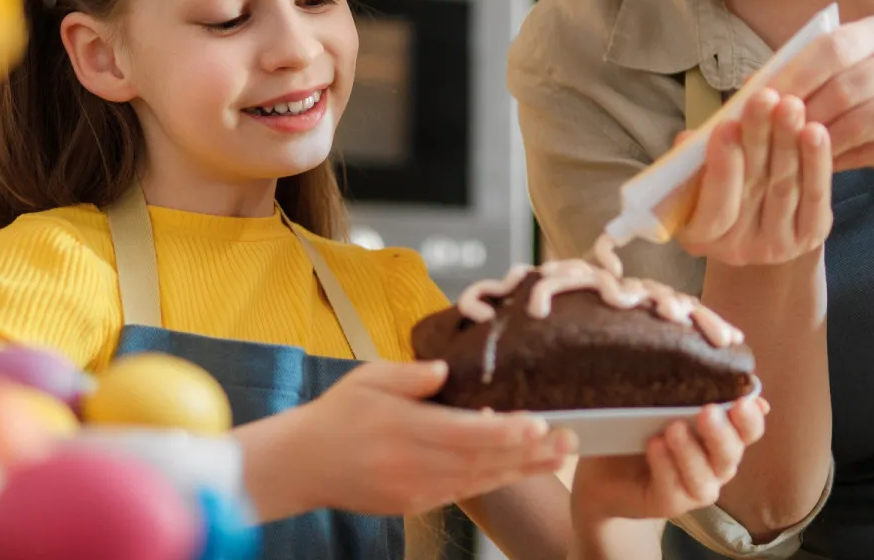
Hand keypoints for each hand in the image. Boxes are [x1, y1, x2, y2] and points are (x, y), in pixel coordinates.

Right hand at [242, 360, 576, 518]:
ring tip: (558, 456)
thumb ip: (409, 376)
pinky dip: (493, 480)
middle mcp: (413, 464)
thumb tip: (445, 370)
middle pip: (481, 460)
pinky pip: (463, 491)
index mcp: (403, 428)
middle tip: (569, 442)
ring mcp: (416, 489)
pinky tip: (519, 469)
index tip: (538, 424)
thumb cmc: (338, 414)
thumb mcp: (368, 379)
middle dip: (528, 453)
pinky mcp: (415, 503)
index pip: (463, 433)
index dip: (503, 432)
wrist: (304, 464)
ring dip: (521, 469)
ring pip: (478, 480)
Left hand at [569, 396, 767, 522]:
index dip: (750, 419)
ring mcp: (695, 487)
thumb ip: (694, 382)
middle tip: (707, 412)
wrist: (605, 465)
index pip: (749, 429)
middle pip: (731, 454)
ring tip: (672, 428)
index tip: (742, 402)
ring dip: (690, 452)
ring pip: (705, 477)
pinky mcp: (670, 503)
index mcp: (723, 435)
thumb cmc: (641, 424)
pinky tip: (654, 446)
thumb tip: (730, 358)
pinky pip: (674, 489)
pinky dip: (665, 466)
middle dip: (721, 434)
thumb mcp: (664, 397)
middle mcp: (716, 464)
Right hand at [669, 90, 831, 266]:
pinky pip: (816, 196)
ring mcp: (778, 246)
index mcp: (699, 236)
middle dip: (759, 139)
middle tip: (765, 99)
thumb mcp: (694, 174)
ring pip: (786, 187)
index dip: (721, 167)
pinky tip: (816, 131)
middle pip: (753, 188)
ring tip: (791, 105)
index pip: (714, 206)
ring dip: (790, 142)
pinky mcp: (810, 236)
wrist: (756, 221)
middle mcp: (738, 249)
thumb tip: (689, 140)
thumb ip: (692, 160)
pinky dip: (817, 162)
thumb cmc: (716, 186)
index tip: (726, 126)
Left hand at [774, 13, 873, 191]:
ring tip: (792, 152)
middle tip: (771, 133)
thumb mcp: (846, 78)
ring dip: (820, 141)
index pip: (832, 46)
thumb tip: (750, 85)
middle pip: (845, 85)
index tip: (760, 98)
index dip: (794, 74)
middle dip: (804, 112)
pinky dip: (843, 160)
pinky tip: (822, 167)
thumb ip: (807, 75)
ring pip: (859, 121)